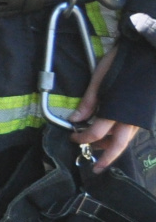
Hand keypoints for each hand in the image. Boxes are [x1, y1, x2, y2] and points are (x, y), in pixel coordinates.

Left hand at [73, 47, 141, 169]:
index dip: (82, 138)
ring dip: (112, 145)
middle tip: (95, 169)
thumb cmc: (122, 62)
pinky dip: (121, 135)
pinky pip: (132, 130)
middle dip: (105, 158)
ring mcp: (141, 117)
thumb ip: (88, 102)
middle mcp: (131, 118)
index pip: (96, 134)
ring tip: (99, 147)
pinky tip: (112, 134)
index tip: (72, 137)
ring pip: (126, 138)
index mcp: (117, 111)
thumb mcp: (99, 79)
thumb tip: (74, 120)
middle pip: (117, 145)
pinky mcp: (145, 113)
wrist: (150, 53)